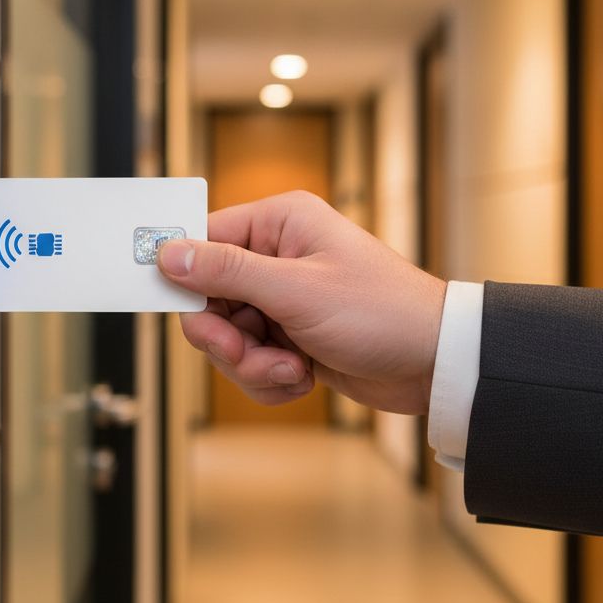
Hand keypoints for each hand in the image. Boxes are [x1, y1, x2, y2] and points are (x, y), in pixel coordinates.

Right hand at [157, 191, 445, 413]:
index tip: (184, 312)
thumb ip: (227, 272)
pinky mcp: (289, 336)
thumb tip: (169, 253)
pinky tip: (303, 378)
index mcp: (279, 224)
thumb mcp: (297, 291)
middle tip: (246, 353)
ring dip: (251, 364)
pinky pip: (250, 361)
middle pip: (208, 298)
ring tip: (291, 369)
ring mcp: (281, 299)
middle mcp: (276, 256)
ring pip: (226, 337)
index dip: (185, 278)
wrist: (433, 363)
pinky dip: (269, 378)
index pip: (203, 241)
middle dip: (226, 338)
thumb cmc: (380, 312)